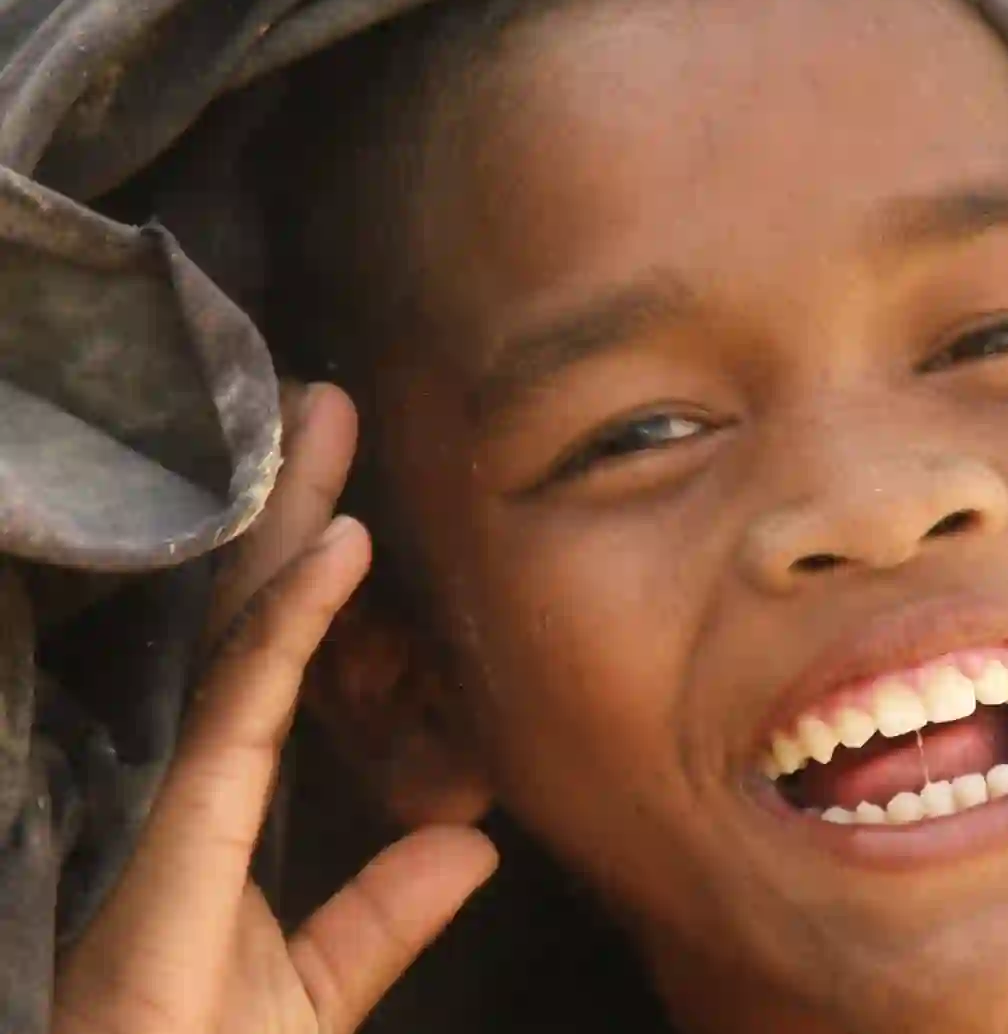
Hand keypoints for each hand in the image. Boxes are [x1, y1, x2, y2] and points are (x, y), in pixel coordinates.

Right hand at [53, 384, 497, 1033]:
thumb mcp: (307, 993)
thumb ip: (381, 917)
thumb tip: (472, 846)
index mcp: (220, 806)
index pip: (271, 658)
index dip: (303, 568)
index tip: (347, 487)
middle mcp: (187, 775)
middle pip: (246, 616)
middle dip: (286, 505)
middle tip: (326, 399)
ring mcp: (169, 790)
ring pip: (236, 631)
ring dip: (285, 520)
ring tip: (322, 414)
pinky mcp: (174, 830)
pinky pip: (243, 704)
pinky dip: (290, 620)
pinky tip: (339, 543)